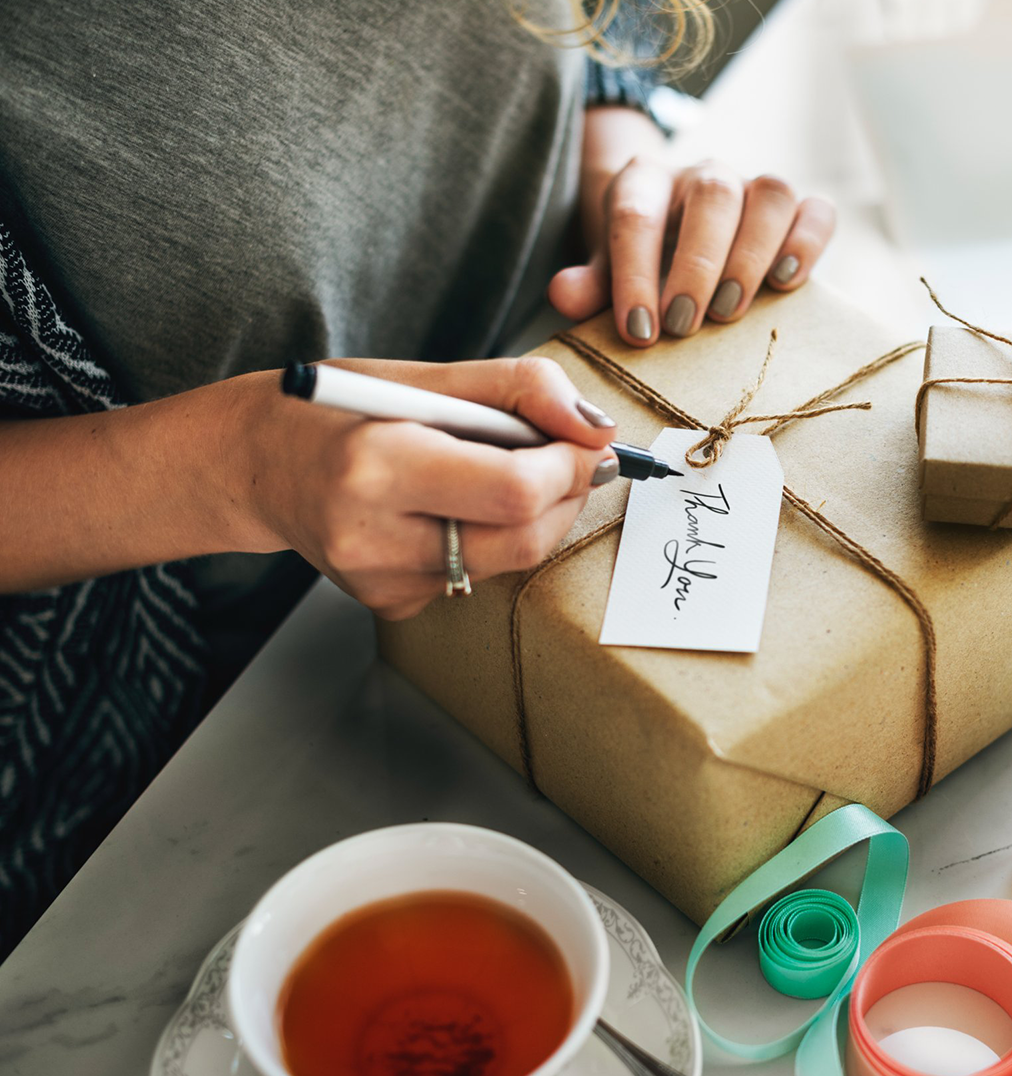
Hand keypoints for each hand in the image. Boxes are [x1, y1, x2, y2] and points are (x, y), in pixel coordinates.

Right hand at [242, 356, 617, 619]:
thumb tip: (598, 431)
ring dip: (532, 515)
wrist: (252, 465)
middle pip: (524, 538)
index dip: (569, 467)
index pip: (514, 491)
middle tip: (567, 457)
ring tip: (498, 469)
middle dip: (566, 495)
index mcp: (376, 466)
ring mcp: (381, 581)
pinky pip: (476, 575)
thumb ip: (520, 390)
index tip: (585, 442)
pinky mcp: (391, 604)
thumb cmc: (334, 410)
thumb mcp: (421, 375)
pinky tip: (450, 507)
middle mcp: (373, 536)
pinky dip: (489, 537)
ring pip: (509, 560)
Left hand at [548, 155, 835, 345]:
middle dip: (698, 265)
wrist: (680, 237)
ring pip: (770, 194)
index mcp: (645, 182)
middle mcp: (702, 175)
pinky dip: (809, 242)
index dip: (635, 274)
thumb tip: (564, 295)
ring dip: (752, 255)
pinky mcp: (797, 208)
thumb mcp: (607, 273)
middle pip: (711, 195)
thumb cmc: (642, 263)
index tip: (638, 332)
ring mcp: (753, 186)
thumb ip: (588, 287)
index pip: (636, 214)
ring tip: (731, 312)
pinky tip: (787, 281)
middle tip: (685, 325)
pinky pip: (816, 209)